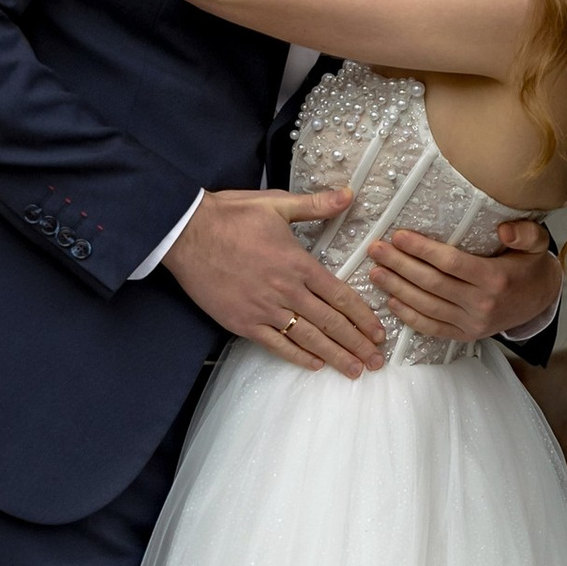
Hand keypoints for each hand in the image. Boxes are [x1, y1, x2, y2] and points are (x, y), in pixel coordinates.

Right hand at [164, 187, 385, 375]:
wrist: (187, 233)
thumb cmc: (230, 216)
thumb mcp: (276, 204)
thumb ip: (315, 205)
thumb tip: (348, 195)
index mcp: (298, 263)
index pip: (340, 295)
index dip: (363, 317)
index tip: (378, 332)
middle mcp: (286, 290)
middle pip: (330, 322)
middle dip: (357, 344)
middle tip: (376, 362)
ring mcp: (264, 309)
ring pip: (308, 338)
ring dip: (334, 356)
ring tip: (354, 370)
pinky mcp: (243, 322)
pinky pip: (276, 344)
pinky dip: (297, 356)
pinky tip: (314, 365)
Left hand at [369, 220, 561, 344]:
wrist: (540, 302)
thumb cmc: (530, 266)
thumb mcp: (536, 244)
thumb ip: (524, 233)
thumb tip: (503, 229)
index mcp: (495, 279)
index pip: (450, 262)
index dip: (422, 249)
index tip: (398, 235)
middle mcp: (481, 304)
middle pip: (432, 283)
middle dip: (400, 266)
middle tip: (376, 250)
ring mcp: (472, 323)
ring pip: (427, 306)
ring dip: (397, 289)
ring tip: (375, 272)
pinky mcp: (466, 335)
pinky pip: (432, 328)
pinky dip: (409, 316)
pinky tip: (391, 301)